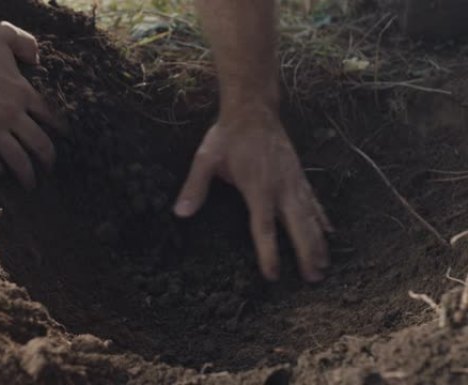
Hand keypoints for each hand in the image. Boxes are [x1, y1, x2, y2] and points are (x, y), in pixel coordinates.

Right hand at [0, 21, 63, 188]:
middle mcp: (11, 114)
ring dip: (26, 175)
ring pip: (17, 159)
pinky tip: (0, 172)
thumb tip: (38, 56)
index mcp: (23, 92)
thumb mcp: (4, 34)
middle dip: (49, 161)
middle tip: (50, 170)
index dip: (60, 132)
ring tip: (30, 185)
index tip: (65, 141)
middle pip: (40, 145)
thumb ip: (25, 43)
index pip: (51, 118)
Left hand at [174, 105, 331, 281]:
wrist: (253, 109)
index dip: (269, 254)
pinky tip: (330, 233)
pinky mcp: (299, 175)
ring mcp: (294, 181)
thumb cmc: (228, 136)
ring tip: (325, 266)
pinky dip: (322, 219)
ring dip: (318, 242)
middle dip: (306, 254)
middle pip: (297, 227)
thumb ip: (194, 187)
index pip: (263, 228)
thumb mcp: (206, 158)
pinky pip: (314, 201)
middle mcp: (281, 187)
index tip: (274, 276)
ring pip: (310, 217)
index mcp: (258, 188)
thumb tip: (179, 213)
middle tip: (313, 280)